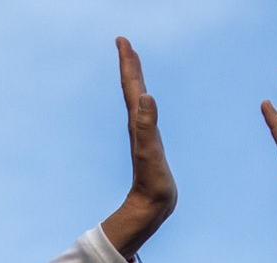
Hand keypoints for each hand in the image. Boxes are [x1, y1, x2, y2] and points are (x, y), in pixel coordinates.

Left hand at [98, 37, 176, 260]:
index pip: (132, 87)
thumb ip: (146, 124)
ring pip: (137, 100)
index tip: (123, 41)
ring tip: (134, 64)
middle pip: (132, 89)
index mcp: (138, 123)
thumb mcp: (150, 152)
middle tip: (125, 44)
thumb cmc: (152, 183)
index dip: (128, 64)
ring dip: (136, 80)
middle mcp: (138, 125)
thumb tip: (145, 96)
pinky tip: (146, 101)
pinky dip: (145, 100)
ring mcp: (143, 133)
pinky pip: (145, 114)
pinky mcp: (150, 142)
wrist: (151, 206)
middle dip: (130, 65)